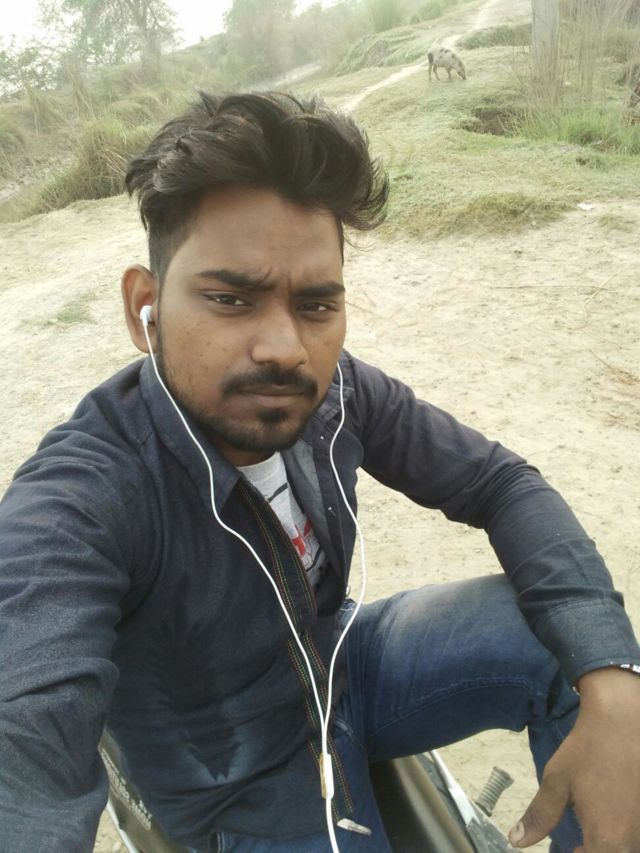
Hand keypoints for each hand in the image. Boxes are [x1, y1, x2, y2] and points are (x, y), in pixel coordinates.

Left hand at [508, 667, 639, 851]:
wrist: (624, 720)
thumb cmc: (588, 751)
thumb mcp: (557, 782)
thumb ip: (539, 817)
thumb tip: (517, 841)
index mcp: (608, 840)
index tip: (569, 848)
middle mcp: (633, 840)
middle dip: (592, 849)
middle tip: (577, 840)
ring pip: (624, 845)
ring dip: (608, 840)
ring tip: (592, 819)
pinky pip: (634, 830)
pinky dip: (620, 827)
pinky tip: (610, 808)